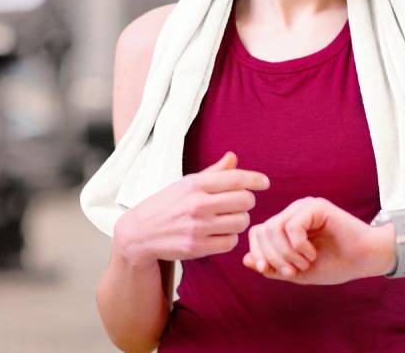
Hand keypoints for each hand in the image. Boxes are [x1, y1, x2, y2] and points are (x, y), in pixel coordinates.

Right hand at [113, 151, 269, 267]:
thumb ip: (213, 173)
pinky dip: (230, 238)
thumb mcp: (186, 183)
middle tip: (238, 204)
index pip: (236, 178)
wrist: (139, 233)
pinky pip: (230, 242)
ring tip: (228, 219)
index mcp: (195, 184)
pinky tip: (220, 233)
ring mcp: (197, 227)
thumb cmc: (167, 204)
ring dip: (239, 221)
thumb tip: (233, 157)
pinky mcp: (196, 247)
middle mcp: (197, 204)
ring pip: (241, 222)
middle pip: (245, 201)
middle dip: (247, 202)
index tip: (264, 182)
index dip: (255, 179)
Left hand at [242, 197, 394, 284]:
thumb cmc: (334, 265)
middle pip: (263, 230)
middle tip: (293, 271)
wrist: (364, 259)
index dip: (258, 253)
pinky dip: (299, 246)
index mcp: (286, 225)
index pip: (257, 233)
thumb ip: (273, 267)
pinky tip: (312, 254)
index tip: (270, 271)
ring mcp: (304, 207)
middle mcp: (293, 212)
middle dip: (274, 257)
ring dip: (287, 253)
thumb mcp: (297, 271)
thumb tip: (246, 260)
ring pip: (275, 228)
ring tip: (305, 263)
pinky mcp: (317, 207)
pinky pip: (293, 226)